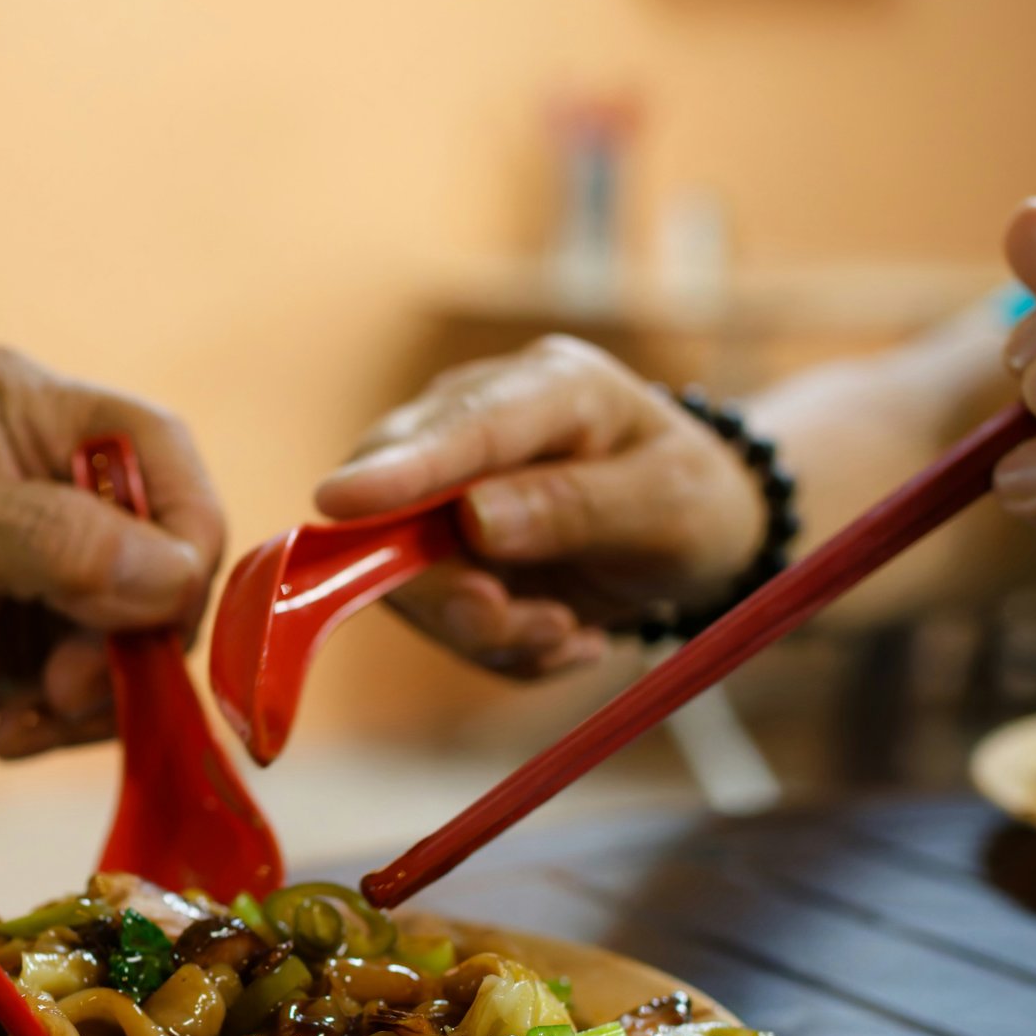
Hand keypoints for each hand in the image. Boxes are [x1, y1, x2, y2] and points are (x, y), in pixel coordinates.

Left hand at [0, 347, 224, 756]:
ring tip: (30, 714)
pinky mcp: (50, 630)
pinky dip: (77, 716)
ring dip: (104, 688)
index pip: (159, 448)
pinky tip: (15, 728)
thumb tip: (175, 573)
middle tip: (65, 688)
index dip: (185, 531)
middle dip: (131, 630)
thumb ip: (50, 537)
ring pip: (150, 623)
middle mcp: (55, 469)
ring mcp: (57, 556)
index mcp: (28, 405)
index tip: (157, 614)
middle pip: (168, 546)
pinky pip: (114, 676)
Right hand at [313, 335, 766, 674]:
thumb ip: (577, 507)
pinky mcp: (440, 554)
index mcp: (548, 387)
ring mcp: (447, 491)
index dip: (398, 470)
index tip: (338, 502)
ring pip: (414, 581)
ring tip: (571, 632)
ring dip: (490, 632)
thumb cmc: (691, 498)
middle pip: (401, 507)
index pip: (462, 427)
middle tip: (539, 630)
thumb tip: (472, 521)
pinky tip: (565, 632)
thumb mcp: (666, 504)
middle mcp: (476, 427)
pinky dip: (503, 648)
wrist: (698, 533)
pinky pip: (445, 621)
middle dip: (452, 592)